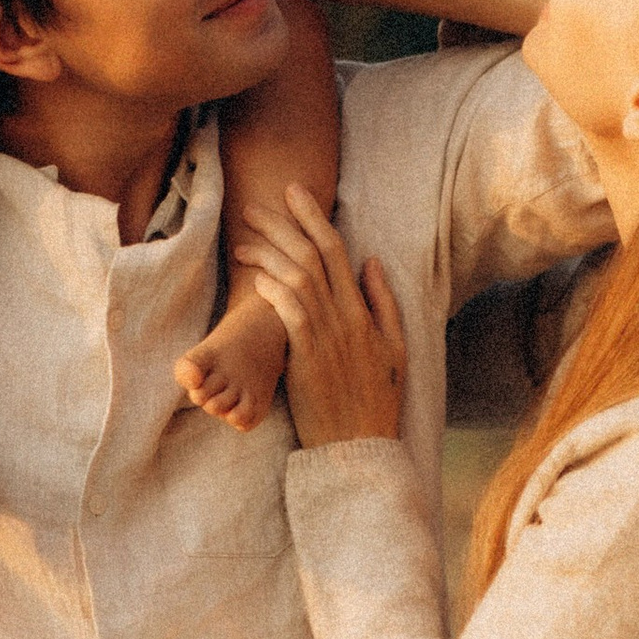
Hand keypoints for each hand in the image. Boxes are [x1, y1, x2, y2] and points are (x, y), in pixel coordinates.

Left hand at [248, 183, 407, 445]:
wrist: (361, 445)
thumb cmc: (376, 401)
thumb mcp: (394, 348)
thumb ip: (383, 302)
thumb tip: (369, 261)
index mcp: (364, 311)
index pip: (337, 250)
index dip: (314, 217)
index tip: (293, 193)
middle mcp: (346, 317)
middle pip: (313, 256)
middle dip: (284, 225)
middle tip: (256, 206)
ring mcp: (327, 336)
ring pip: (297, 279)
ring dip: (269, 255)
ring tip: (244, 242)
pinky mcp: (307, 357)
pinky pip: (290, 313)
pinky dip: (274, 291)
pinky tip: (256, 278)